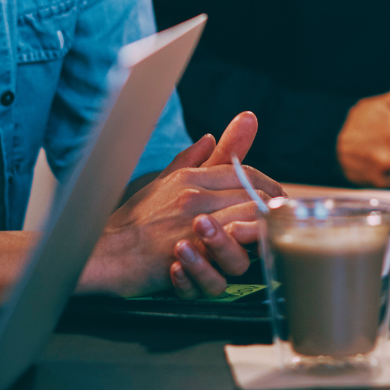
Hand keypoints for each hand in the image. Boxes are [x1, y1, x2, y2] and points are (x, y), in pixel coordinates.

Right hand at [78, 111, 282, 298]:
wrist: (104, 252)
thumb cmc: (132, 221)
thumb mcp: (162, 182)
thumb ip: (191, 160)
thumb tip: (211, 137)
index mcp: (189, 177)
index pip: (242, 172)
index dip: (267, 184)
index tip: (278, 195)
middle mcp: (193, 195)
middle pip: (251, 193)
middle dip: (275, 205)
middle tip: (286, 216)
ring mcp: (191, 224)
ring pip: (247, 218)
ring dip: (266, 226)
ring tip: (275, 233)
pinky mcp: (189, 253)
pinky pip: (230, 250)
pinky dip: (246, 250)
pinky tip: (253, 252)